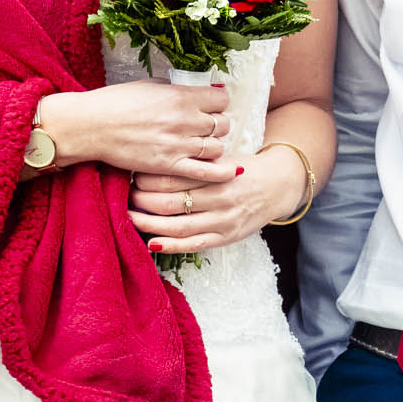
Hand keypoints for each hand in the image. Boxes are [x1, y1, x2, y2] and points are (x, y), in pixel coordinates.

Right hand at [39, 80, 237, 185]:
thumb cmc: (115, 103)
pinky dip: (222, 172)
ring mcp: (179, 145)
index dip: (218, 102)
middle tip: (206, 126)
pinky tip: (230, 170)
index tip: (212, 105)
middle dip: (218, 124)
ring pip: (218, 147)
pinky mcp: (170, 166)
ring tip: (202, 145)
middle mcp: (185, 120)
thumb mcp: (149, 86)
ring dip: (214, 145)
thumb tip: (194, 92)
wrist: (91, 126)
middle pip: (223, 124)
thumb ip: (175, 90)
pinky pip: (207, 172)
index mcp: (181, 96)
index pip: (222, 99)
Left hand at [125, 145, 305, 256]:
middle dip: (142, 201)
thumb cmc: (241, 168)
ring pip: (177, 226)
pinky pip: (193, 245)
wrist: (277, 185)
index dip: (147, 178)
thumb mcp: (221, 155)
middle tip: (125, 196)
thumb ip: (194, 158)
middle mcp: (219, 196)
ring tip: (129, 218)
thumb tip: (155, 156)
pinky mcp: (226, 237)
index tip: (132, 174)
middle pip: (170, 202)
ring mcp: (222, 220)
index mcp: (215, 172)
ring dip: (149, 224)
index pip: (172, 176)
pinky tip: (151, 242)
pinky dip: (170, 245)